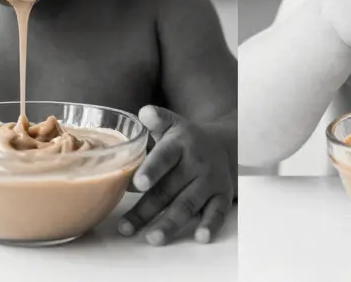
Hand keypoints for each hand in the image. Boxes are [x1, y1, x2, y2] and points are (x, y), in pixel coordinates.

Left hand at [119, 106, 233, 244]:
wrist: (224, 144)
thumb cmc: (186, 140)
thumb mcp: (173, 124)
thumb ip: (157, 119)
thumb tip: (144, 113)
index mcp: (180, 144)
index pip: (165, 157)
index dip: (152, 170)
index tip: (138, 184)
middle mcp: (197, 163)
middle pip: (169, 189)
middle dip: (147, 209)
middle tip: (126, 227)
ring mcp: (211, 181)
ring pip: (188, 204)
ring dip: (170, 223)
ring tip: (153, 238)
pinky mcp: (223, 195)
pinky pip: (217, 212)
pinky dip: (210, 225)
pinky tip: (201, 237)